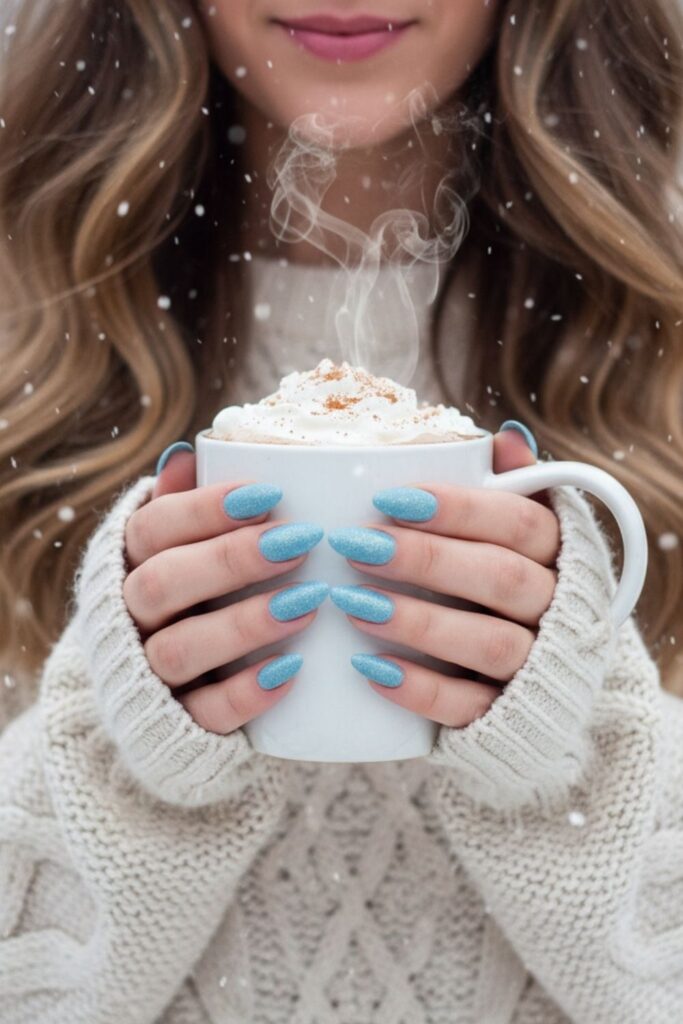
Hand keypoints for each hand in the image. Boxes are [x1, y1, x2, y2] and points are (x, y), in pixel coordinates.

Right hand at [122, 443, 327, 734]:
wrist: (158, 693)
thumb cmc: (190, 595)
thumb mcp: (178, 549)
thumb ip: (183, 504)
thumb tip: (188, 454)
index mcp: (131, 563)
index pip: (152, 529)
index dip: (205, 509)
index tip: (268, 493)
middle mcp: (131, 617)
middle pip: (161, 585)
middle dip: (232, 560)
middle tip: (300, 542)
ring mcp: (150, 673)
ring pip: (180, 649)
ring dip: (245, 623)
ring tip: (309, 602)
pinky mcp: (178, 723)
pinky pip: (205, 712)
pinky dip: (246, 692)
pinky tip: (292, 668)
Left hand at [327, 427, 561, 726]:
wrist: (548, 678)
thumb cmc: (515, 580)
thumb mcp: (524, 532)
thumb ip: (516, 485)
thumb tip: (507, 437)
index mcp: (561, 553)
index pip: (519, 522)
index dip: (458, 509)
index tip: (389, 499)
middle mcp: (557, 608)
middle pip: (502, 579)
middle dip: (426, 560)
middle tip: (356, 546)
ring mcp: (537, 666)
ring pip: (489, 644)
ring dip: (419, 623)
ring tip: (353, 605)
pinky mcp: (508, 716)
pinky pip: (470, 706)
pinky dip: (421, 690)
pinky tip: (371, 669)